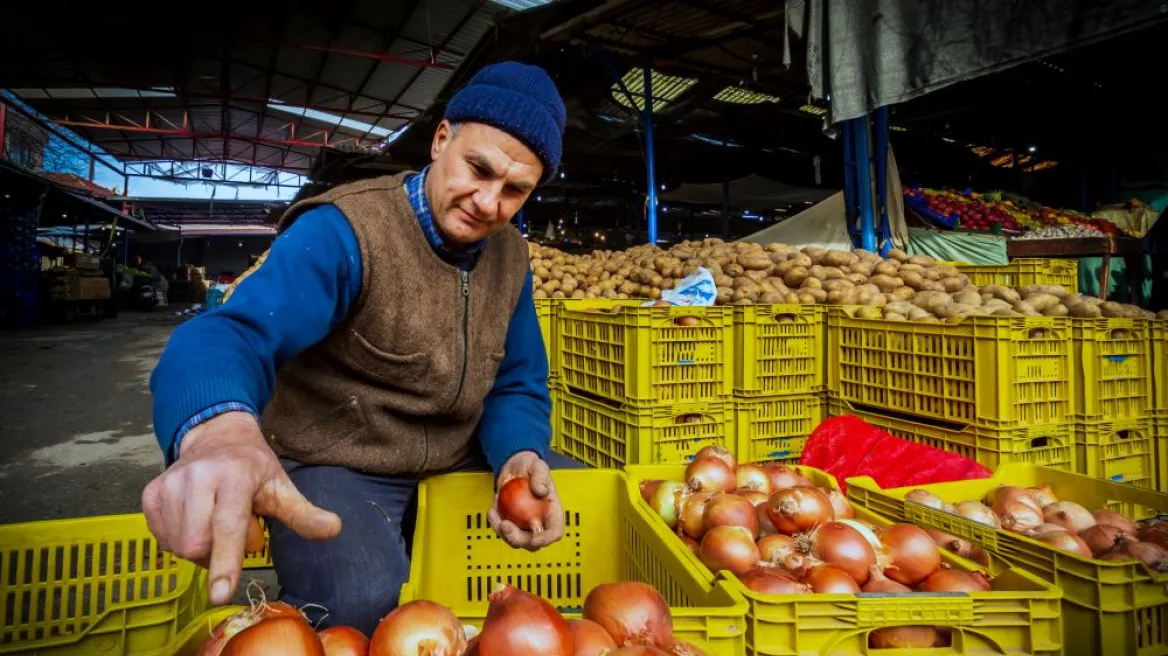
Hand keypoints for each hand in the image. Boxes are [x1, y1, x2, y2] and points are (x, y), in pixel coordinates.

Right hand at [141, 411, 341, 604]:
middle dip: (219, 551)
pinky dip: (180, 540)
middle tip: (236, 527)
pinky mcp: (150, 492)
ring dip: (201, 547)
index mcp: (234, 476)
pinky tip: (195, 520)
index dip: (225, 563)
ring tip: (215, 520)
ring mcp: (169, 484)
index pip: (226, 526)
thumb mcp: (281, 487)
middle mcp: (197, 477)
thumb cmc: (253, 467)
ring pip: (179, 546)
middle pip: (199, 545)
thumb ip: (303, 513)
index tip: (219, 595)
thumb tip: (334, 529)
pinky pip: (162, 539)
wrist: (217, 435)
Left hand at [486, 451, 563, 550]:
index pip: (554, 531)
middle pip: (532, 543)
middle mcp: (539, 522)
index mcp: (551, 512)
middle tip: (505, 525)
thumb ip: (541, 476)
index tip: (534, 539)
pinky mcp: (510, 522)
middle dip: (517, 539)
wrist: (514, 467)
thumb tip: (540, 491)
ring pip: (514, 540)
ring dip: (501, 531)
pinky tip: (492, 509)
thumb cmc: (530, 466)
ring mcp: (524, 525)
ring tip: (494, 511)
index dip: (546, 539)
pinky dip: (494, 523)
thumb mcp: (537, 465)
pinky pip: (502, 531)